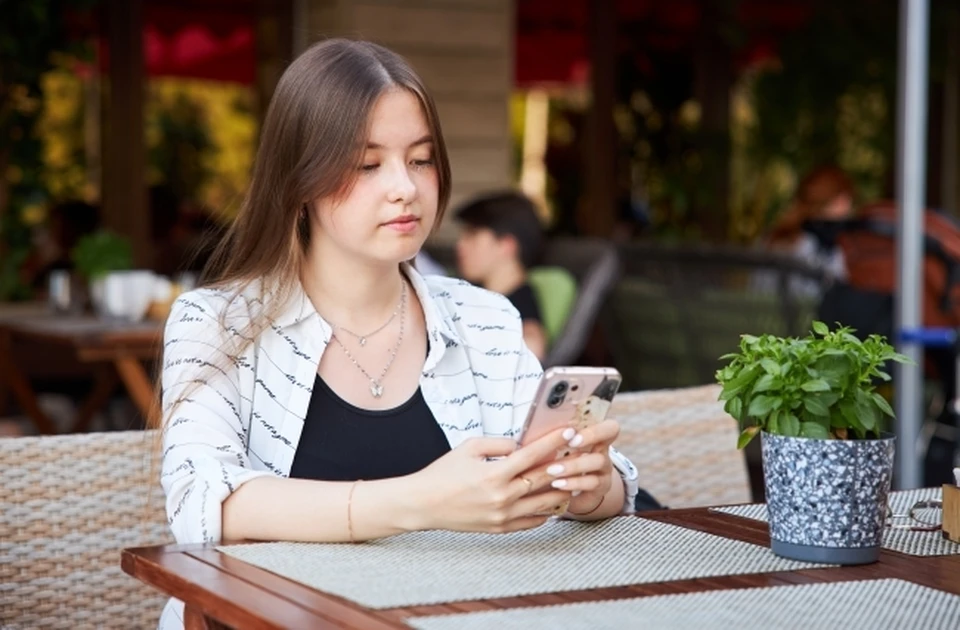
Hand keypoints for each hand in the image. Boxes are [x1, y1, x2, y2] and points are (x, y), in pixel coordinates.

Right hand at [410, 427, 576, 533]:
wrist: (423, 504)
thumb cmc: (443, 473)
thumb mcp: (469, 447)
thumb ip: (500, 444)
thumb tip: (523, 445)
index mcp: (494, 474)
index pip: (533, 455)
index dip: (554, 442)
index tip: (569, 432)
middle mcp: (502, 497)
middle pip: (544, 479)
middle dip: (564, 463)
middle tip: (579, 452)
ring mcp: (503, 516)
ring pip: (545, 503)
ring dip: (561, 489)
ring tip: (573, 477)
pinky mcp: (500, 528)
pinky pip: (533, 521)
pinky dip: (547, 511)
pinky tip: (554, 500)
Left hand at [520, 419, 620, 515]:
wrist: (572, 496)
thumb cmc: (559, 466)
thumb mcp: (556, 452)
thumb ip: (549, 440)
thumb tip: (523, 432)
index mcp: (592, 435)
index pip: (605, 421)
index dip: (593, 423)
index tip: (572, 432)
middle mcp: (603, 448)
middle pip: (610, 432)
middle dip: (590, 436)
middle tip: (570, 443)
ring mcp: (604, 468)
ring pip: (598, 460)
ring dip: (574, 464)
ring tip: (553, 470)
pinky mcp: (601, 488)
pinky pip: (592, 483)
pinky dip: (573, 483)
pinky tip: (558, 484)